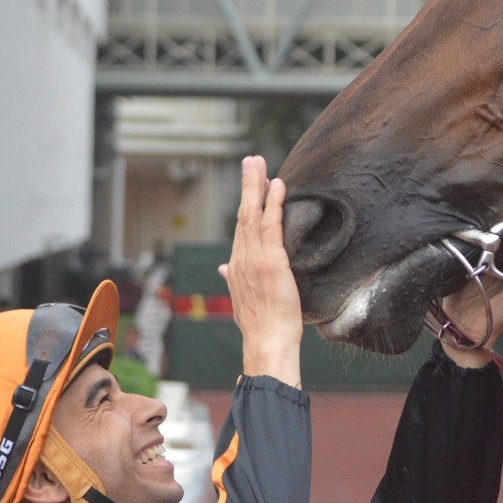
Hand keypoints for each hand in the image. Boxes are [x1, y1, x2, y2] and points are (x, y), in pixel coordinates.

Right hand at [218, 156, 302, 386]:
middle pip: (242, 213)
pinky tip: (278, 186)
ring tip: (259, 163)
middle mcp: (241, 258)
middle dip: (247, 184)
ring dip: (256, 185)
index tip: (251, 182)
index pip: (241, 228)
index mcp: (237, 266)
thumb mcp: (243, 299)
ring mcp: (255, 258)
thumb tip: (224, 268)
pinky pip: (272, 225)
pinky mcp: (271, 261)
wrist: (267, 342)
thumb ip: (235, 279)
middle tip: (251, 160)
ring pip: (253, 214)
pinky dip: (273, 204)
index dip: (246, 203)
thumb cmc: (261, 325)